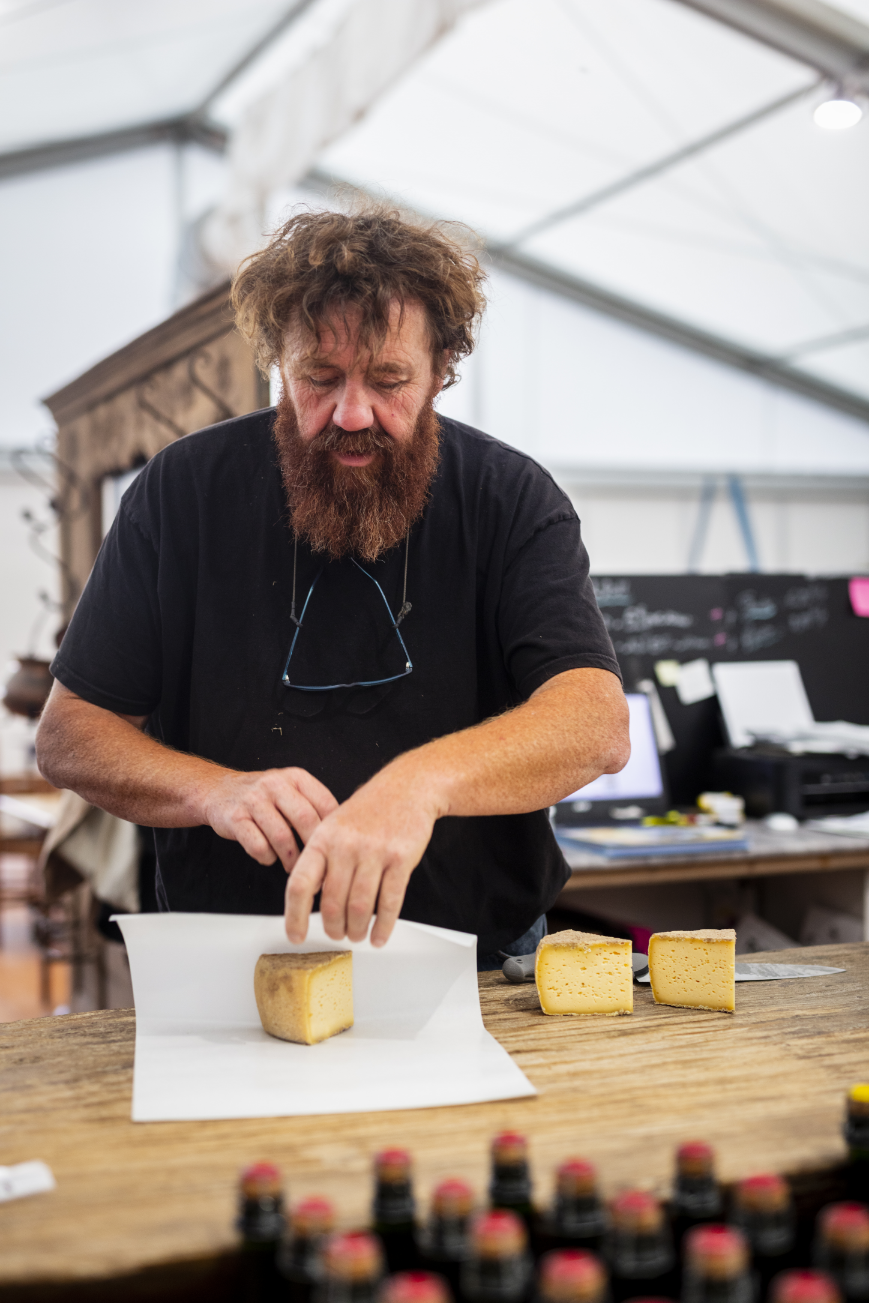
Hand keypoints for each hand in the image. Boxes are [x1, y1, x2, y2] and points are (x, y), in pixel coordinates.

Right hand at [201, 767, 337, 871]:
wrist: (219, 791)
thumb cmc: (264, 797)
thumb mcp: (291, 789)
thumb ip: (313, 806)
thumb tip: (341, 836)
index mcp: (296, 777)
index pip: (325, 803)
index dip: (333, 830)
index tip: (336, 849)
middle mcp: (275, 784)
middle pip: (305, 819)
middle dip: (313, 847)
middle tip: (318, 864)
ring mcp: (253, 800)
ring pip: (281, 836)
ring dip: (291, 858)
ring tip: (295, 867)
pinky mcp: (235, 818)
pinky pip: (257, 845)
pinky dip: (267, 857)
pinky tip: (270, 858)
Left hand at [284, 761, 438, 947]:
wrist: (408, 787)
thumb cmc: (369, 809)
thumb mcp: (333, 826)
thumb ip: (320, 858)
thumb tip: (308, 893)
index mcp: (323, 839)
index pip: (300, 884)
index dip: (294, 916)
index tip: (295, 935)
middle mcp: (345, 846)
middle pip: (331, 903)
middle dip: (333, 928)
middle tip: (336, 934)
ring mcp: (374, 852)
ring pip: (359, 908)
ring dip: (356, 930)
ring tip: (356, 935)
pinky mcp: (400, 859)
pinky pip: (389, 903)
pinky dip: (383, 926)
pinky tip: (379, 934)